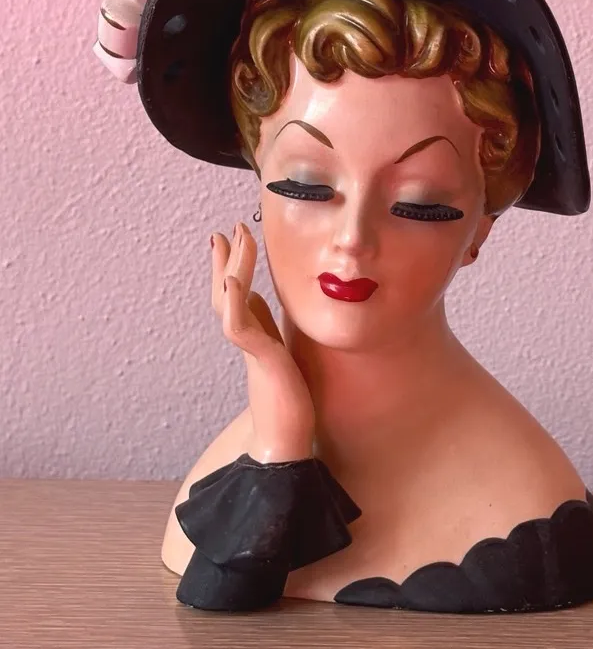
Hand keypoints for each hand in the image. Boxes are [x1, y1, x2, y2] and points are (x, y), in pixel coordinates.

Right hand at [212, 223, 314, 462]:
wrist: (285, 442)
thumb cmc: (288, 405)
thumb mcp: (283, 356)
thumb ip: (270, 332)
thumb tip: (258, 305)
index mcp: (256, 337)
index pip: (240, 294)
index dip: (235, 267)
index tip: (232, 238)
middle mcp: (248, 340)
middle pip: (226, 291)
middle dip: (225, 260)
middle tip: (224, 230)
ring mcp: (250, 349)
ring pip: (228, 301)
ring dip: (228, 268)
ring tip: (226, 239)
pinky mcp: (259, 360)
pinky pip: (239, 327)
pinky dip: (233, 302)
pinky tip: (232, 281)